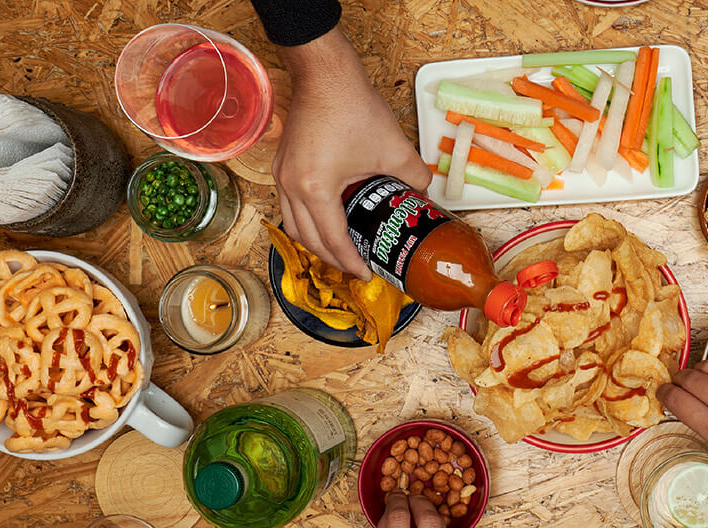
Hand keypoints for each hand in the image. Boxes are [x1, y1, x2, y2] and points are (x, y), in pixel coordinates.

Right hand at [273, 30, 431, 280]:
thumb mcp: (394, 149)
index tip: (367, 274)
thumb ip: (416, 178)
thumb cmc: (352, 106)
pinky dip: (306, 219)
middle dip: (331, 258)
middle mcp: (291, 185)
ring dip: (315, 240)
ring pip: (293, 222)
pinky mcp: (282, 162)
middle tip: (356, 267)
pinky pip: (289, 203)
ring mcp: (282, 173)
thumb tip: (425, 194)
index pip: (333, 241)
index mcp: (316, 189)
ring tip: (341, 249)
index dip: (351, 262)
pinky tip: (328, 218)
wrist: (326, 73)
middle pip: (306, 238)